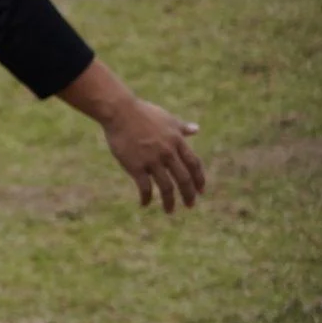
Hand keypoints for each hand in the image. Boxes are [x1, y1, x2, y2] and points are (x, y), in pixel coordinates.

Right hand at [99, 96, 204, 212]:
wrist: (120, 112)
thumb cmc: (143, 113)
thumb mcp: (167, 119)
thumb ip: (182, 128)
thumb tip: (196, 129)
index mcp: (177, 141)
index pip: (193, 164)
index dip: (199, 179)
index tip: (201, 191)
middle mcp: (167, 152)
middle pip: (183, 178)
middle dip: (189, 194)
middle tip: (190, 205)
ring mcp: (152, 160)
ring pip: (166, 186)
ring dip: (169, 201)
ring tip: (170, 211)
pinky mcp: (136, 166)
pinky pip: (145, 187)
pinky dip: (146, 198)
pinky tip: (145, 204)